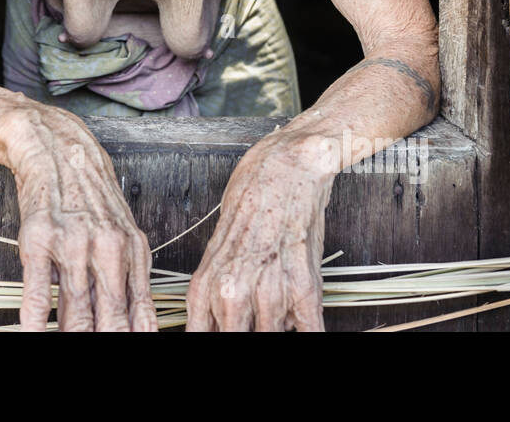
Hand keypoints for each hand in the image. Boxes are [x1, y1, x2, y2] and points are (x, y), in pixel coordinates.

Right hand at [7, 108, 157, 331]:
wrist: (57, 149)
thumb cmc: (91, 196)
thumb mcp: (123, 232)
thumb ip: (131, 278)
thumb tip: (140, 326)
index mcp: (132, 251)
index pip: (139, 312)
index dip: (134, 338)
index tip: (130, 350)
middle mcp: (107, 249)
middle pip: (110, 318)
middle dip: (106, 341)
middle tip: (102, 364)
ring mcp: (72, 244)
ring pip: (76, 309)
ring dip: (72, 337)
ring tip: (67, 349)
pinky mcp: (39, 240)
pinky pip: (38, 290)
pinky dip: (36, 320)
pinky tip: (34, 333)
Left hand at [187, 135, 333, 330]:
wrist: (284, 167)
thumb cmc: (249, 200)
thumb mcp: (217, 249)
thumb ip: (215, 292)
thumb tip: (219, 326)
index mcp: (205, 285)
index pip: (200, 336)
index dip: (212, 341)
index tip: (226, 331)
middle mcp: (232, 294)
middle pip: (234, 340)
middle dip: (246, 334)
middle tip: (256, 322)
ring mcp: (269, 293)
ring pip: (270, 338)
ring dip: (277, 329)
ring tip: (281, 314)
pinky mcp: (304, 288)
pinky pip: (309, 333)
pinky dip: (307, 331)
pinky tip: (304, 326)